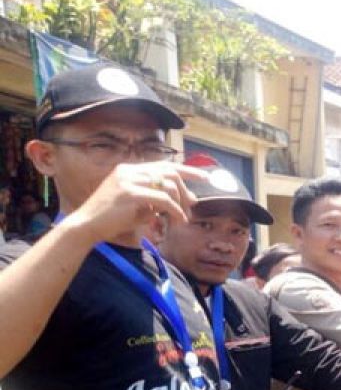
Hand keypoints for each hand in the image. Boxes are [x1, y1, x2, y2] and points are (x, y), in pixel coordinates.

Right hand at [67, 161, 207, 244]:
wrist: (86, 225)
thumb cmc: (112, 218)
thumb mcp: (137, 204)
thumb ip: (157, 198)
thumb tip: (186, 199)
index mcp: (130, 169)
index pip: (164, 165)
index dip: (187, 170)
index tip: (205, 177)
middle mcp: (130, 170)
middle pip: (170, 173)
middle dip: (186, 190)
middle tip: (192, 206)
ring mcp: (129, 180)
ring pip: (169, 186)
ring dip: (180, 204)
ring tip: (182, 218)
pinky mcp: (131, 193)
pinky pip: (163, 200)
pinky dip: (175, 211)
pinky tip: (178, 220)